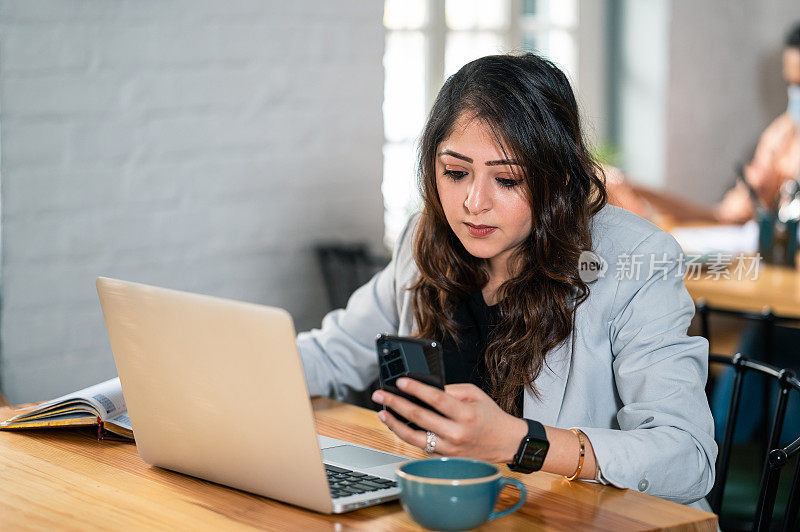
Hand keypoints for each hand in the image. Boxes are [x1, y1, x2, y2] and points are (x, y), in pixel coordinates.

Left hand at [371, 378, 526, 463]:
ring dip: (394, 423)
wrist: (505, 443)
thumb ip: (450, 390)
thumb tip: (425, 387)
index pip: (435, 398)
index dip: (415, 389)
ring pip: (414, 436)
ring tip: (382, 413)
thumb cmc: (490, 416)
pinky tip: (397, 425)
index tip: (400, 382)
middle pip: (419, 417)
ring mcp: (449, 449)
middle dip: (395, 404)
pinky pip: (421, 446)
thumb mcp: (475, 395)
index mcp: (465, 414)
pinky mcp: (445, 458)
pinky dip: (407, 435)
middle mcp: (456, 433)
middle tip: (380, 395)